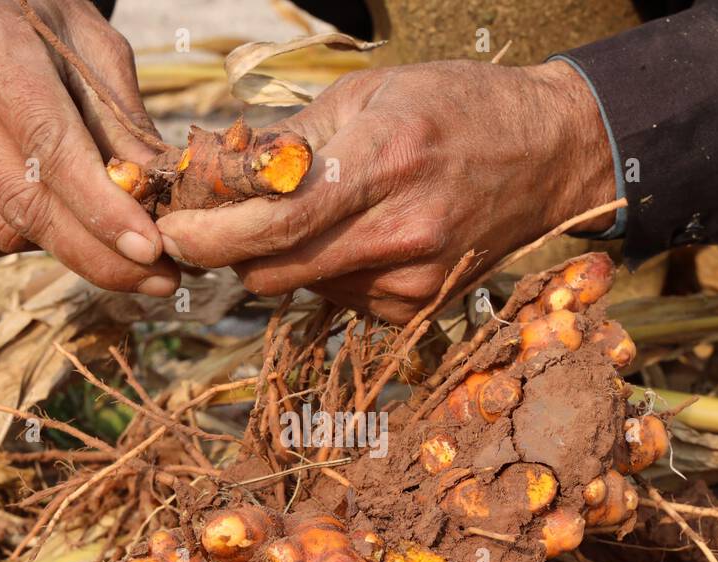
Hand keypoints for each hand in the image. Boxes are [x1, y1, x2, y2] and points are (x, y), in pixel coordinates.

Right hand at [0, 0, 177, 294]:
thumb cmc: (35, 33)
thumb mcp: (94, 54)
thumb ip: (126, 127)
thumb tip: (160, 206)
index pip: (51, 150)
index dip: (104, 211)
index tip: (152, 251)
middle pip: (27, 208)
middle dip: (100, 255)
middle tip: (157, 279)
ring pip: (2, 235)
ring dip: (59, 241)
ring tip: (79, 208)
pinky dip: (11, 241)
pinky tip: (23, 199)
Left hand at [156, 60, 615, 322]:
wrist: (548, 156)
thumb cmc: (457, 108)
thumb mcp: (371, 96)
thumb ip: (291, 142)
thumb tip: (215, 173)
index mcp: (386, 164)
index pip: (278, 223)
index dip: (211, 236)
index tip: (169, 233)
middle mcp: (401, 235)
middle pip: (274, 271)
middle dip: (231, 250)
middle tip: (214, 219)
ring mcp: (413, 281)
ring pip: (300, 288)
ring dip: (279, 258)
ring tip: (310, 213)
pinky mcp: (418, 309)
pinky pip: (337, 298)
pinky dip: (323, 271)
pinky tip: (353, 235)